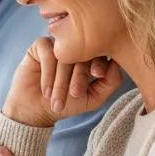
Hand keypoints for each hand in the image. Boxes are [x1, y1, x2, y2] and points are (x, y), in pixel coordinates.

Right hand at [2, 36, 123, 127]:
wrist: (38, 109)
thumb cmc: (67, 104)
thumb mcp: (94, 97)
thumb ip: (111, 82)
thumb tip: (116, 63)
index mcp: (91, 57)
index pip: (100, 52)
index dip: (100, 62)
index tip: (98, 75)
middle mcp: (75, 48)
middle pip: (82, 54)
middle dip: (78, 77)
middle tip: (74, 94)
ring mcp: (58, 45)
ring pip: (64, 56)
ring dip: (60, 80)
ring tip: (56, 100)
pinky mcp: (40, 46)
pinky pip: (48, 53)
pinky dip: (48, 72)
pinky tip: (46, 89)